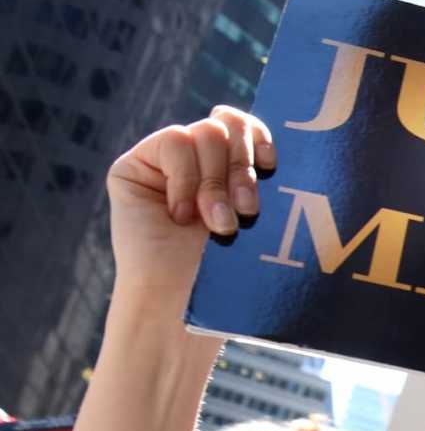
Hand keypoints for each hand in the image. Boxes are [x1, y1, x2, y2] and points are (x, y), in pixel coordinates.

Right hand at [106, 106, 274, 309]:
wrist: (185, 306)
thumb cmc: (230, 275)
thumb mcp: (259, 220)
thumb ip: (264, 178)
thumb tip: (285, 143)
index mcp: (229, 170)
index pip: (247, 126)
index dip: (261, 135)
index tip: (272, 165)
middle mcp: (197, 162)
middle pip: (228, 124)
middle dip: (243, 167)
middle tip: (247, 210)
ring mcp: (165, 164)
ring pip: (206, 132)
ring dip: (216, 182)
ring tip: (219, 225)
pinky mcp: (133, 168)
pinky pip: (172, 142)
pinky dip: (185, 179)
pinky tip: (181, 216)